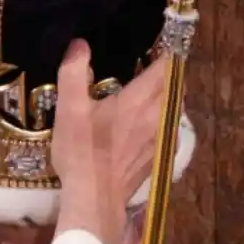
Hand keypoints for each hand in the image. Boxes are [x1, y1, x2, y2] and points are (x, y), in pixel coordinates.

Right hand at [52, 39, 166, 243]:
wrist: (94, 199)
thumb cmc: (82, 152)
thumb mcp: (69, 109)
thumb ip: (73, 72)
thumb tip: (79, 45)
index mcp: (140, 100)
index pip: (166, 67)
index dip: (166, 52)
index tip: (158, 44)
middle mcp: (159, 116)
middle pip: (174, 87)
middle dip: (166, 74)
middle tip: (148, 66)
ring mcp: (163, 139)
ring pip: (172, 109)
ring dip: (163, 98)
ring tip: (145, 94)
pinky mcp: (160, 158)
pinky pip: (168, 130)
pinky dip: (160, 121)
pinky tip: (144, 126)